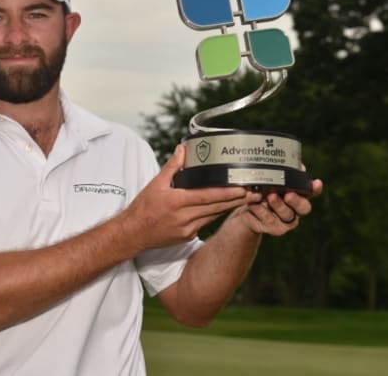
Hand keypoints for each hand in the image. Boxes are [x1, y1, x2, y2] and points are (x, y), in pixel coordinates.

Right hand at [121, 144, 255, 250]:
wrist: (133, 234)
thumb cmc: (143, 208)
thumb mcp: (155, 184)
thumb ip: (172, 167)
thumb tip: (183, 149)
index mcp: (177, 202)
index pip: (208, 196)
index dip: (228, 193)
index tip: (243, 189)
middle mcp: (184, 217)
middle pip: (216, 208)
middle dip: (237, 200)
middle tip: (255, 194)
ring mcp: (187, 229)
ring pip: (213, 216)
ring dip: (229, 208)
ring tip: (246, 199)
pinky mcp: (187, 237)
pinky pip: (205, 223)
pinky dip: (214, 215)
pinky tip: (224, 208)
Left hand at [230, 178, 322, 235]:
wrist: (246, 212)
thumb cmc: (261, 193)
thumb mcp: (267, 183)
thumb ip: (279, 175)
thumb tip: (294, 166)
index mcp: (298, 196)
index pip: (311, 192)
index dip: (315, 188)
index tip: (316, 183)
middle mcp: (296, 210)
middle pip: (304, 208)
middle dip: (296, 201)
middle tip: (288, 194)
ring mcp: (286, 222)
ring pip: (287, 215)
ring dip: (278, 205)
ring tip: (269, 197)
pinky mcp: (274, 229)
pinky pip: (268, 219)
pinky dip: (260, 210)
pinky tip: (254, 203)